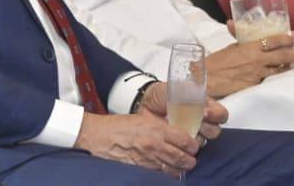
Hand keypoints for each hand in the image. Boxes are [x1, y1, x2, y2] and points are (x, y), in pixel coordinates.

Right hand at [74, 82, 220, 176]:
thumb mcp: (143, 120)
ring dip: (181, 168)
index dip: (193, 145)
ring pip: (174, 169)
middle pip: (183, 157)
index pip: (185, 140)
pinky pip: (161, 174)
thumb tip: (174, 132)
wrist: (100, 135)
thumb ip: (160, 127)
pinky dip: (168, 173)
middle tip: (191, 158)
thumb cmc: (119, 125)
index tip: (193, 145)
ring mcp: (149, 159)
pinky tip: (169, 171)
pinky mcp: (142, 168)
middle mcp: (156, 145)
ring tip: (182, 166)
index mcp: (157, 129)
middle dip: (190, 159)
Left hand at [137, 81, 225, 146]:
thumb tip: (198, 103)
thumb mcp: (175, 89)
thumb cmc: (162, 94)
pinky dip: (183, 147)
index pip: (221, 114)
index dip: (216, 116)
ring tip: (181, 131)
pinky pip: (188, 151)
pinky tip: (175, 140)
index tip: (205, 113)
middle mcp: (202, 122)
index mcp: (205, 106)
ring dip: (194, 138)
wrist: (144, 104)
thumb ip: (188, 94)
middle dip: (206, 129)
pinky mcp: (181, 145)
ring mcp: (191, 134)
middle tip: (196, 124)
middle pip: (215, 131)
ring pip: (202, 142)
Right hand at [205, 31, 293, 96]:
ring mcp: (257, 75)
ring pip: (279, 70)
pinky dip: (275, 78)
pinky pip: (269, 81)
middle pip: (283, 56)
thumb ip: (238, 37)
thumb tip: (233, 23)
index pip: (274, 40)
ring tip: (293, 64)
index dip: (286, 39)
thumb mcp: (229, 46)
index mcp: (250, 47)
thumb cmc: (216, 62)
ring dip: (287, 66)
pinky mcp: (255, 86)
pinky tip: (278, 76)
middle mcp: (257, 60)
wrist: (207, 79)